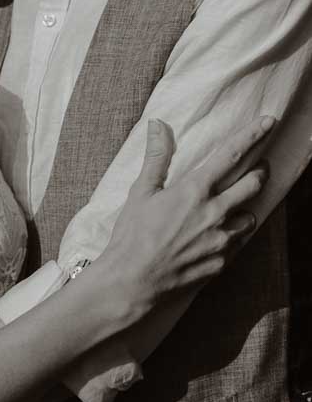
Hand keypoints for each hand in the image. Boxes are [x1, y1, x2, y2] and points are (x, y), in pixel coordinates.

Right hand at [96, 116, 271, 321]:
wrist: (135, 279)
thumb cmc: (133, 233)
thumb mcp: (141, 191)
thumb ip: (156, 157)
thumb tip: (158, 125)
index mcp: (194, 190)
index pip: (231, 154)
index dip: (252, 135)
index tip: (268, 122)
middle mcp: (215, 212)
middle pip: (253, 184)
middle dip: (260, 172)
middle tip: (259, 167)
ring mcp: (223, 238)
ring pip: (251, 216)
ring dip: (244, 209)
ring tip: (230, 209)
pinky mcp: (224, 261)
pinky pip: (238, 242)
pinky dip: (232, 235)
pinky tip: (216, 235)